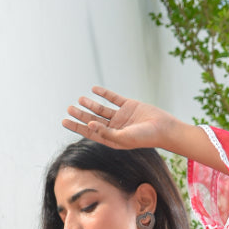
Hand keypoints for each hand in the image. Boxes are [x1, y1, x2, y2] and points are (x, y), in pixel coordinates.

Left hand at [62, 87, 177, 150]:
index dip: (77, 126)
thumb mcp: (123, 138)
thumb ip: (106, 132)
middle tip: (69, 108)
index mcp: (111, 138)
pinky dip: (104, 94)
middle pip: (93, 120)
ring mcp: (121, 117)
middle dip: (81, 114)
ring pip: (102, 109)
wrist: (164, 128)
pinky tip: (94, 89)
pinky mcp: (129, 106)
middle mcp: (115, 128)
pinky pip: (114, 98)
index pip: (90, 132)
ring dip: (90, 104)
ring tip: (79, 99)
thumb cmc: (145, 137)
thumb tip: (89, 125)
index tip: (64, 120)